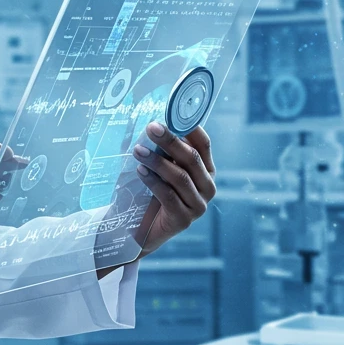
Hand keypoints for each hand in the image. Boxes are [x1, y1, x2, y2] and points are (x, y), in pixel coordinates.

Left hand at [131, 122, 216, 257]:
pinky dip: (153, 181)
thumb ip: (163, 150)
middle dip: (170, 141)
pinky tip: (140, 170)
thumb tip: (153, 123)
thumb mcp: (160, 168)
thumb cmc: (150, 192)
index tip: (170, 115)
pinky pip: (168, 196)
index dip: (189, 128)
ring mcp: (198, 205)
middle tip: (151, 127)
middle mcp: (207, 187)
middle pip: (192, 159)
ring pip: (180, 177)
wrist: (139, 229)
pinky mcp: (183, 220)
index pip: (203, 144)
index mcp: (206, 170)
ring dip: (158, 161)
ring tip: (138, 150)